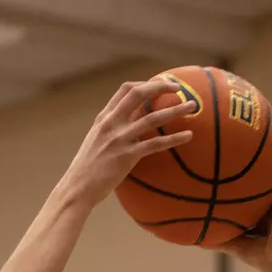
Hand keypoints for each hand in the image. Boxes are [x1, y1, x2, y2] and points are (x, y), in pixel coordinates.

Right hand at [61, 78, 195, 207]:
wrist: (78, 187)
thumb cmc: (88, 169)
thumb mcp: (96, 141)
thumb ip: (112, 130)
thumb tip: (131, 126)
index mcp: (104, 118)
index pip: (125, 90)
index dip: (145, 84)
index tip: (160, 85)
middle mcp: (112, 123)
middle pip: (139, 94)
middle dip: (161, 87)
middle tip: (179, 88)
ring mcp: (120, 139)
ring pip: (153, 117)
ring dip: (175, 110)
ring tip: (193, 107)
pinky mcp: (128, 156)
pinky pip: (156, 144)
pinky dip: (174, 139)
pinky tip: (188, 136)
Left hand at [227, 121, 271, 271]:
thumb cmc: (256, 255)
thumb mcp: (230, 241)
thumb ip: (215, 236)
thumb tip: (191, 237)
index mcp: (259, 205)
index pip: (252, 181)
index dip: (246, 166)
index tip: (235, 150)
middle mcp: (271, 197)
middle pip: (267, 168)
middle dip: (265, 148)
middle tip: (256, 127)